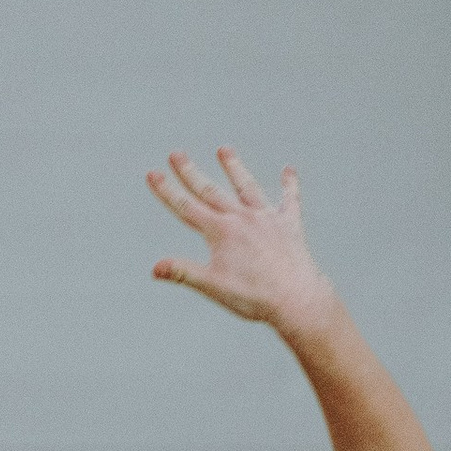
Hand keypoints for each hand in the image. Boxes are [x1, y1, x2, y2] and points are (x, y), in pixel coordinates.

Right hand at [147, 150, 334, 338]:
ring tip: (224, 150)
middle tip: (176, 154)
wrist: (296, 299)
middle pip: (211, 190)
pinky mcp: (288, 226)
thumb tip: (155, 268)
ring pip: (246, 187)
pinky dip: (289, 186)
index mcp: (221, 231)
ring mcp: (266, 218)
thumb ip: (184, 272)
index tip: (153, 174)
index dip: (167, 191)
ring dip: (234, 168)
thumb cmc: (254, 297)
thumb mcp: (213, 286)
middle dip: (191, 172)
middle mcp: (242, 218)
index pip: (187, 207)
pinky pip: (289, 201)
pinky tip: (289, 171)